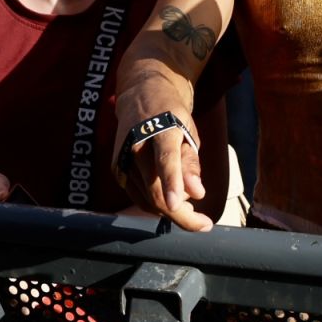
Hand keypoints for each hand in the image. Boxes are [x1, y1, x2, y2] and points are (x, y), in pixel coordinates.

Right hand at [114, 94, 210, 230]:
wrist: (140, 98)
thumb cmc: (172, 116)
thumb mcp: (189, 131)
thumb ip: (191, 163)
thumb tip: (197, 193)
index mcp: (160, 129)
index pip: (165, 158)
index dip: (171, 182)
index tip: (176, 204)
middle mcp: (136, 144)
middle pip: (155, 190)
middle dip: (181, 214)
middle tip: (204, 223)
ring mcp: (123, 159)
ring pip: (147, 199)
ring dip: (170, 212)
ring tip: (192, 211)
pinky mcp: (117, 170)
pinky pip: (139, 197)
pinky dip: (156, 205)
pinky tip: (172, 201)